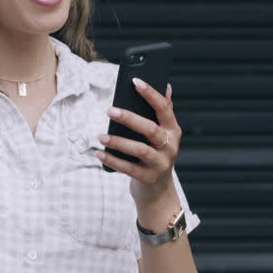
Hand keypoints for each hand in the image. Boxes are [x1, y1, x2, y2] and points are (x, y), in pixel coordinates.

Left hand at [97, 79, 181, 207]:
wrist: (159, 191)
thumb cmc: (156, 155)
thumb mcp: (164, 135)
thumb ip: (164, 112)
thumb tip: (166, 86)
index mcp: (173, 131)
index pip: (164, 108)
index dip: (151, 94)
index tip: (135, 81)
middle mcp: (170, 146)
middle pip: (150, 129)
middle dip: (129, 118)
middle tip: (109, 110)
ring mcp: (160, 164)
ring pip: (140, 149)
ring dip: (118, 142)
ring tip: (100, 136)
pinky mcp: (148, 178)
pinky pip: (128, 168)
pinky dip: (113, 160)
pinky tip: (99, 153)